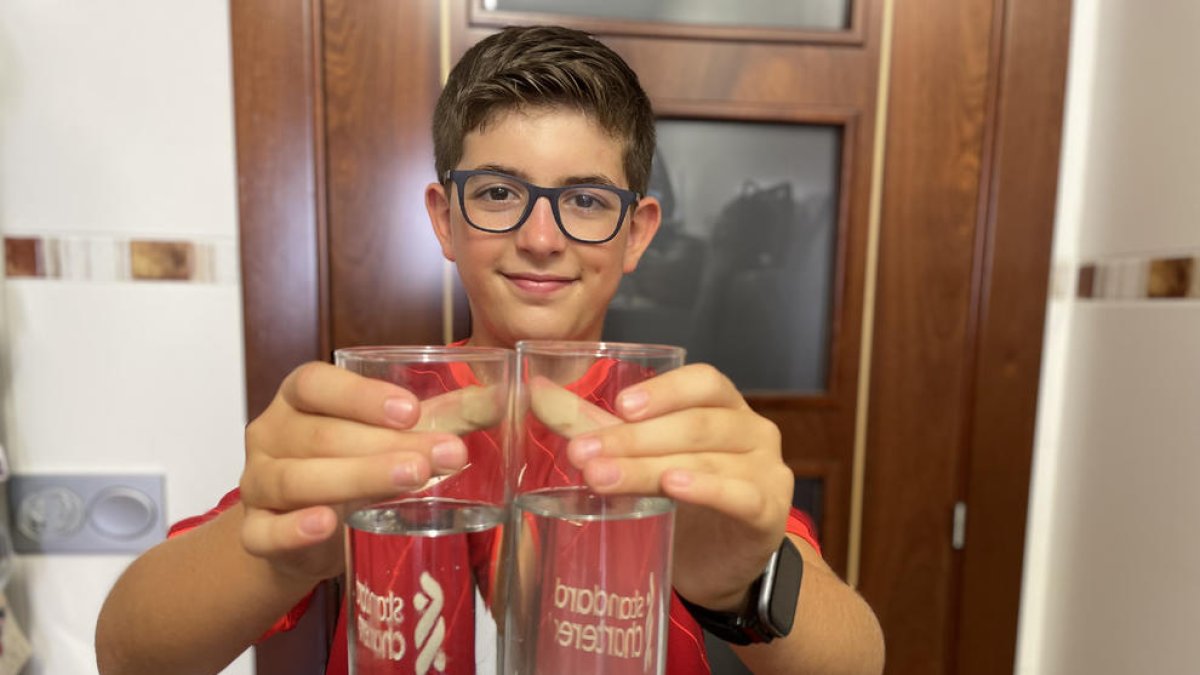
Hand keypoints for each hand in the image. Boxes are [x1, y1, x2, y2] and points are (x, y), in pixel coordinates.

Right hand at [237, 362, 473, 584]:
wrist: (302, 534)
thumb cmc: (349, 466)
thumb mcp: (388, 435)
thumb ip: (439, 416)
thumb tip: (502, 399)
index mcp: (300, 399)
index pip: (316, 383)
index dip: (361, 395)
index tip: (412, 410)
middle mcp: (271, 434)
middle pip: (321, 435)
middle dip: (385, 445)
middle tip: (443, 455)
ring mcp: (256, 483)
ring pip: (295, 479)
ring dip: (355, 479)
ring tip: (410, 481)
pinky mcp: (254, 532)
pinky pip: (264, 531)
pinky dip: (294, 529)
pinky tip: (327, 523)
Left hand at [562, 363, 793, 610]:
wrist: (718, 565)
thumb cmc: (680, 499)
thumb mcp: (637, 457)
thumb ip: (592, 424)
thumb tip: (535, 392)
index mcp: (723, 406)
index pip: (702, 382)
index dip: (663, 390)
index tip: (619, 405)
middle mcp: (751, 430)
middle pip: (696, 423)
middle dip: (634, 438)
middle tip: (583, 455)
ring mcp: (766, 470)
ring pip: (708, 458)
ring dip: (650, 466)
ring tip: (605, 478)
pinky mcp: (769, 513)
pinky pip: (740, 495)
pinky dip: (706, 488)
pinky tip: (675, 486)